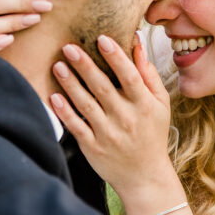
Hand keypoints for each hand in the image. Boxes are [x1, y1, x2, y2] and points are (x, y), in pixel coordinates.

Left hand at [50, 33, 182, 214]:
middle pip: (103, 88)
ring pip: (86, 105)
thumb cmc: (152, 133)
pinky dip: (65, 112)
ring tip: (57, 65)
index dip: (116, 57)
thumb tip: (135, 43)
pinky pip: (76, 127)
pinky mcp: (93, 147)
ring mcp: (108, 134)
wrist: (145, 176)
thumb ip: (148, 74)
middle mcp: (126, 119)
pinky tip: (54, 96)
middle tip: (68, 47)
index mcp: (144, 105)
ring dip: (70, 84)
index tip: (102, 38)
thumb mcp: (160, 104)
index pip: (130, 77)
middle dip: (85, 66)